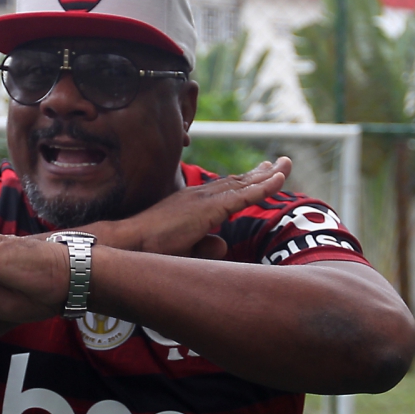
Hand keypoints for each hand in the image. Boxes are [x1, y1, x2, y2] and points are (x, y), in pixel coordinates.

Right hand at [110, 157, 290, 258]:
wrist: (129, 244)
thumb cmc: (150, 250)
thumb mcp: (184, 249)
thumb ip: (205, 246)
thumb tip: (223, 245)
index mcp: (193, 203)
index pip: (226, 189)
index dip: (247, 181)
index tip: (264, 172)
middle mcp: (200, 196)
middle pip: (237, 182)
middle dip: (262, 173)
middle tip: (281, 163)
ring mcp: (204, 200)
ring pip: (243, 185)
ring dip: (268, 175)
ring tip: (285, 165)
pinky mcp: (208, 209)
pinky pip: (242, 196)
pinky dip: (263, 187)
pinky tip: (279, 180)